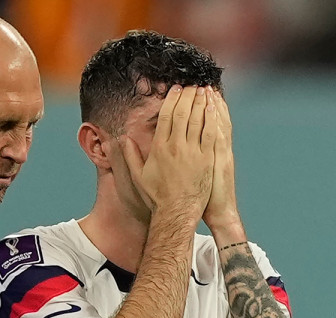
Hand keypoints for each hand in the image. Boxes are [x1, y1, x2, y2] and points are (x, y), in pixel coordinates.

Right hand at [120, 85, 216, 223]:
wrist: (177, 213)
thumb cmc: (157, 197)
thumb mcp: (138, 176)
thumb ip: (130, 156)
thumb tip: (122, 139)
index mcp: (159, 149)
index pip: (166, 116)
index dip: (171, 100)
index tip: (176, 89)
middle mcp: (176, 147)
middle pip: (183, 113)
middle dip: (188, 96)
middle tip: (192, 85)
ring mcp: (193, 153)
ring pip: (198, 120)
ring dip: (201, 102)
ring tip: (203, 90)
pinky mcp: (207, 159)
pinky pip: (211, 133)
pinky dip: (212, 117)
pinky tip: (213, 107)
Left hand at [203, 91, 240, 231]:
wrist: (220, 212)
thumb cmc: (206, 197)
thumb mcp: (202, 174)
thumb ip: (195, 158)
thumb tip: (181, 147)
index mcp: (209, 152)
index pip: (205, 125)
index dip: (202, 109)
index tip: (196, 93)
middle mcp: (216, 149)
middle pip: (212, 119)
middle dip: (206, 101)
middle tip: (202, 83)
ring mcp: (220, 152)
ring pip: (217, 122)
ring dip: (213, 104)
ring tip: (208, 87)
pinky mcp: (221, 158)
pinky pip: (219, 134)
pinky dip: (217, 119)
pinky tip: (214, 105)